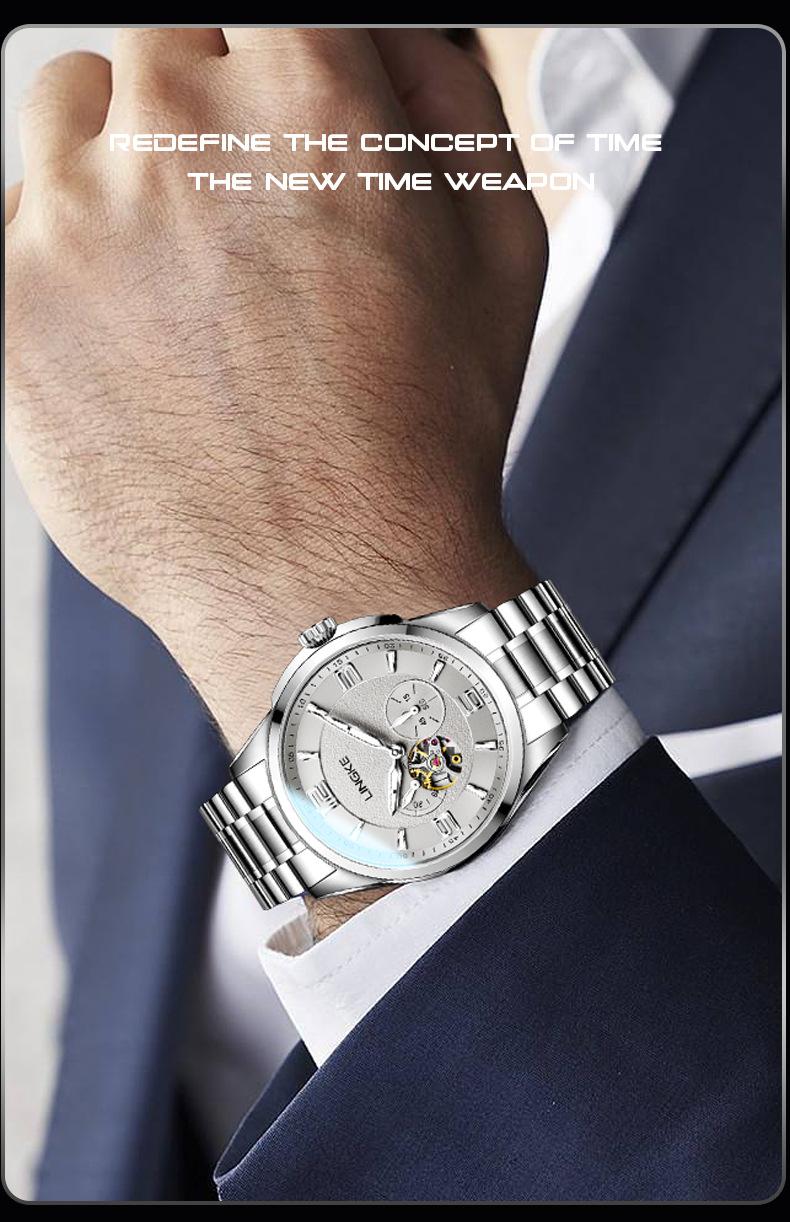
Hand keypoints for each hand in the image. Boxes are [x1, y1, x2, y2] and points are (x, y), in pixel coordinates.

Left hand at [5, 28, 544, 749]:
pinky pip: (13, 220)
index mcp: (307, 100)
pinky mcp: (11, 308)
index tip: (277, 109)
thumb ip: (444, 101)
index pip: (262, 9)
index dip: (278, 66)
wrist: (334, 585)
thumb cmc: (419, 438)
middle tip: (244, 212)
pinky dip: (64, 249)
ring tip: (182, 266)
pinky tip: (133, 326)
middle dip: (206, 110)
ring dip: (120, 157)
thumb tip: (387, 43)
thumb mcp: (499, 251)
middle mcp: (177, 138)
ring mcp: (76, 222)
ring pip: (69, 111)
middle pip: (161, 45)